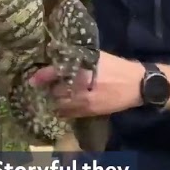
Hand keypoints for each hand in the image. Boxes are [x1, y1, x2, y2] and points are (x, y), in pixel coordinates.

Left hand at [28, 52, 142, 117]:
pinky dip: (63, 110)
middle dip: (50, 89)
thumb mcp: (98, 57)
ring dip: (56, 100)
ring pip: (61, 104)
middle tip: (46, 86)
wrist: (137, 85)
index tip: (32, 79)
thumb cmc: (117, 67)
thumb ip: (79, 58)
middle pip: (56, 91)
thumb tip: (59, 55)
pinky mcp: (90, 111)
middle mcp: (82, 87)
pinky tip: (62, 106)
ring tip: (53, 96)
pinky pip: (70, 113)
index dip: (42, 76)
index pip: (57, 73)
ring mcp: (85, 101)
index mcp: (84, 70)